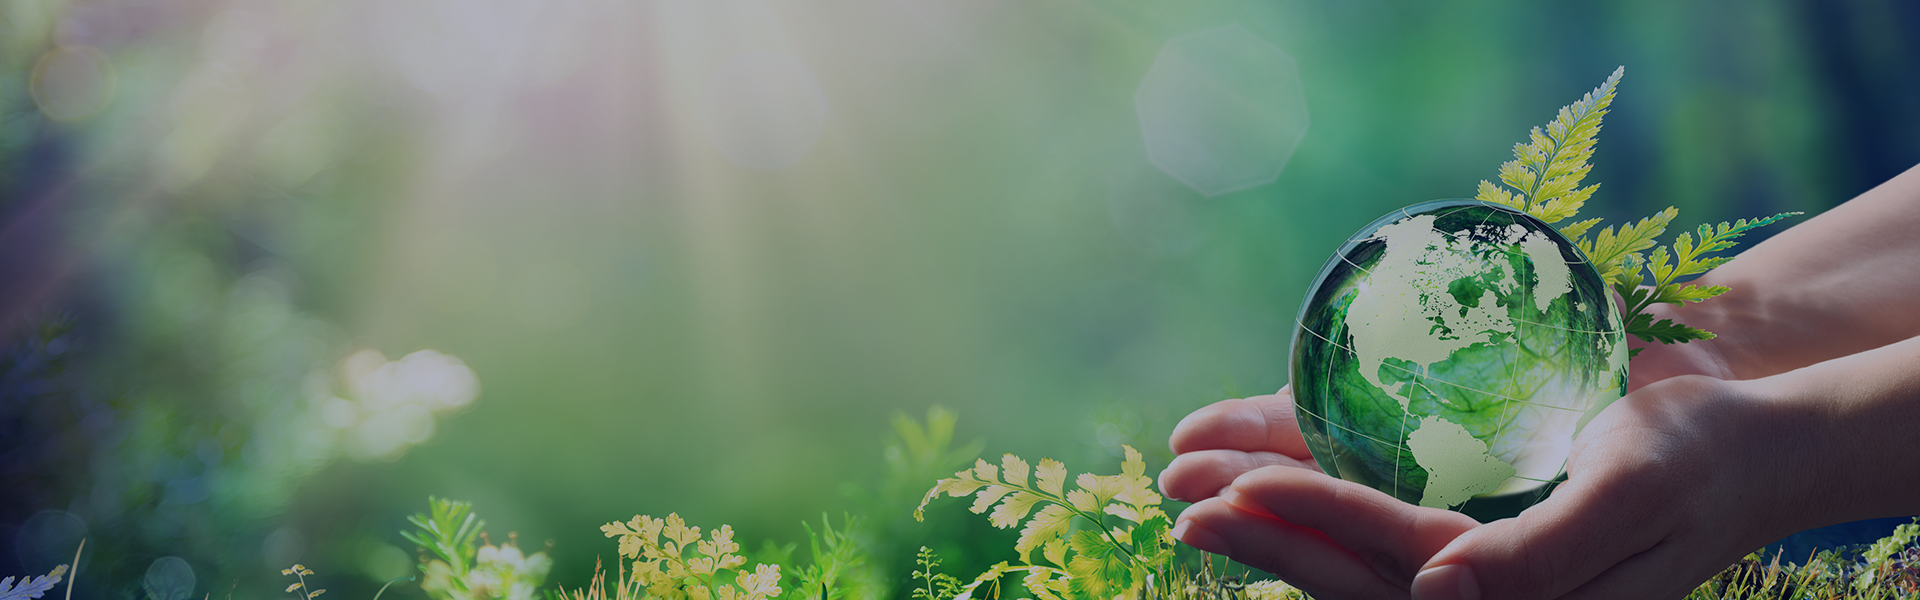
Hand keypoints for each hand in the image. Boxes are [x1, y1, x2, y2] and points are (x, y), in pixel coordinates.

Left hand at [1162, 375, 1815, 598]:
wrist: (1744, 445)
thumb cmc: (1697, 460)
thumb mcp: (1630, 499)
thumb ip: (1539, 559)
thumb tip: (1435, 595)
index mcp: (1515, 598)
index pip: (1388, 564)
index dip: (1311, 523)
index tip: (1236, 487)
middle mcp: (1477, 587)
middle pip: (1344, 565)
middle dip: (1258, 528)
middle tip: (1174, 491)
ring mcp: (1466, 558)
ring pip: (1344, 543)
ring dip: (1266, 511)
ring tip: (1182, 475)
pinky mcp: (1462, 525)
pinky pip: (1370, 513)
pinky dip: (1310, 483)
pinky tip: (1251, 460)